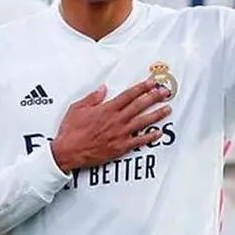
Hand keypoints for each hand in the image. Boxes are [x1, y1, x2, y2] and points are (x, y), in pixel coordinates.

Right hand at [51, 79, 172, 172]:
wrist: (68, 152)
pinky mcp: (120, 147)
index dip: (141, 88)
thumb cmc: (71, 132)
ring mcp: (120, 134)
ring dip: (156, 114)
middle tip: (164, 92)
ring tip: (167, 109)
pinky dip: (150, 137)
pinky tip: (158, 133)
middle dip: (154, 97)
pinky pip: (139, 141)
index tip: (151, 82)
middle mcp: (116, 120)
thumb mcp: (77, 109)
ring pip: (143, 122)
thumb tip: (103, 89)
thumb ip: (93, 98)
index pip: (128, 95)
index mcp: (106, 109)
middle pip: (139, 106)